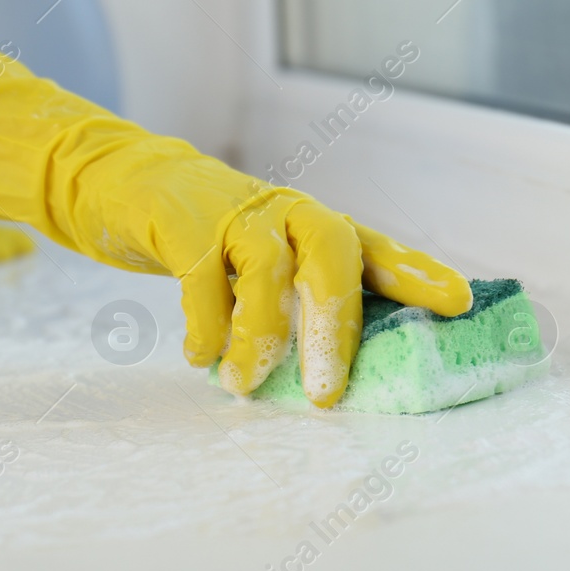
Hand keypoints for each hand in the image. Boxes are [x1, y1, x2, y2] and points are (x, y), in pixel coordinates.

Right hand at [0, 5, 471, 405]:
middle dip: (338, 322)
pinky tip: (203, 359)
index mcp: (307, 223)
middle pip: (333, 249)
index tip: (461, 302)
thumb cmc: (196, 236)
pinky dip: (207, 323)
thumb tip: (330, 373)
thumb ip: (288, 306)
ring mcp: (230, 208)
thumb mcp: (249, 263)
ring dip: (265, 334)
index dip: (418, 272)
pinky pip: (202, 273)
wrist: (108, 180)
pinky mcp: (178, 216)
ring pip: (269, 265)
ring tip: (250, 385)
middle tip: (330, 390)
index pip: (374, 245)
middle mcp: (280, 209)